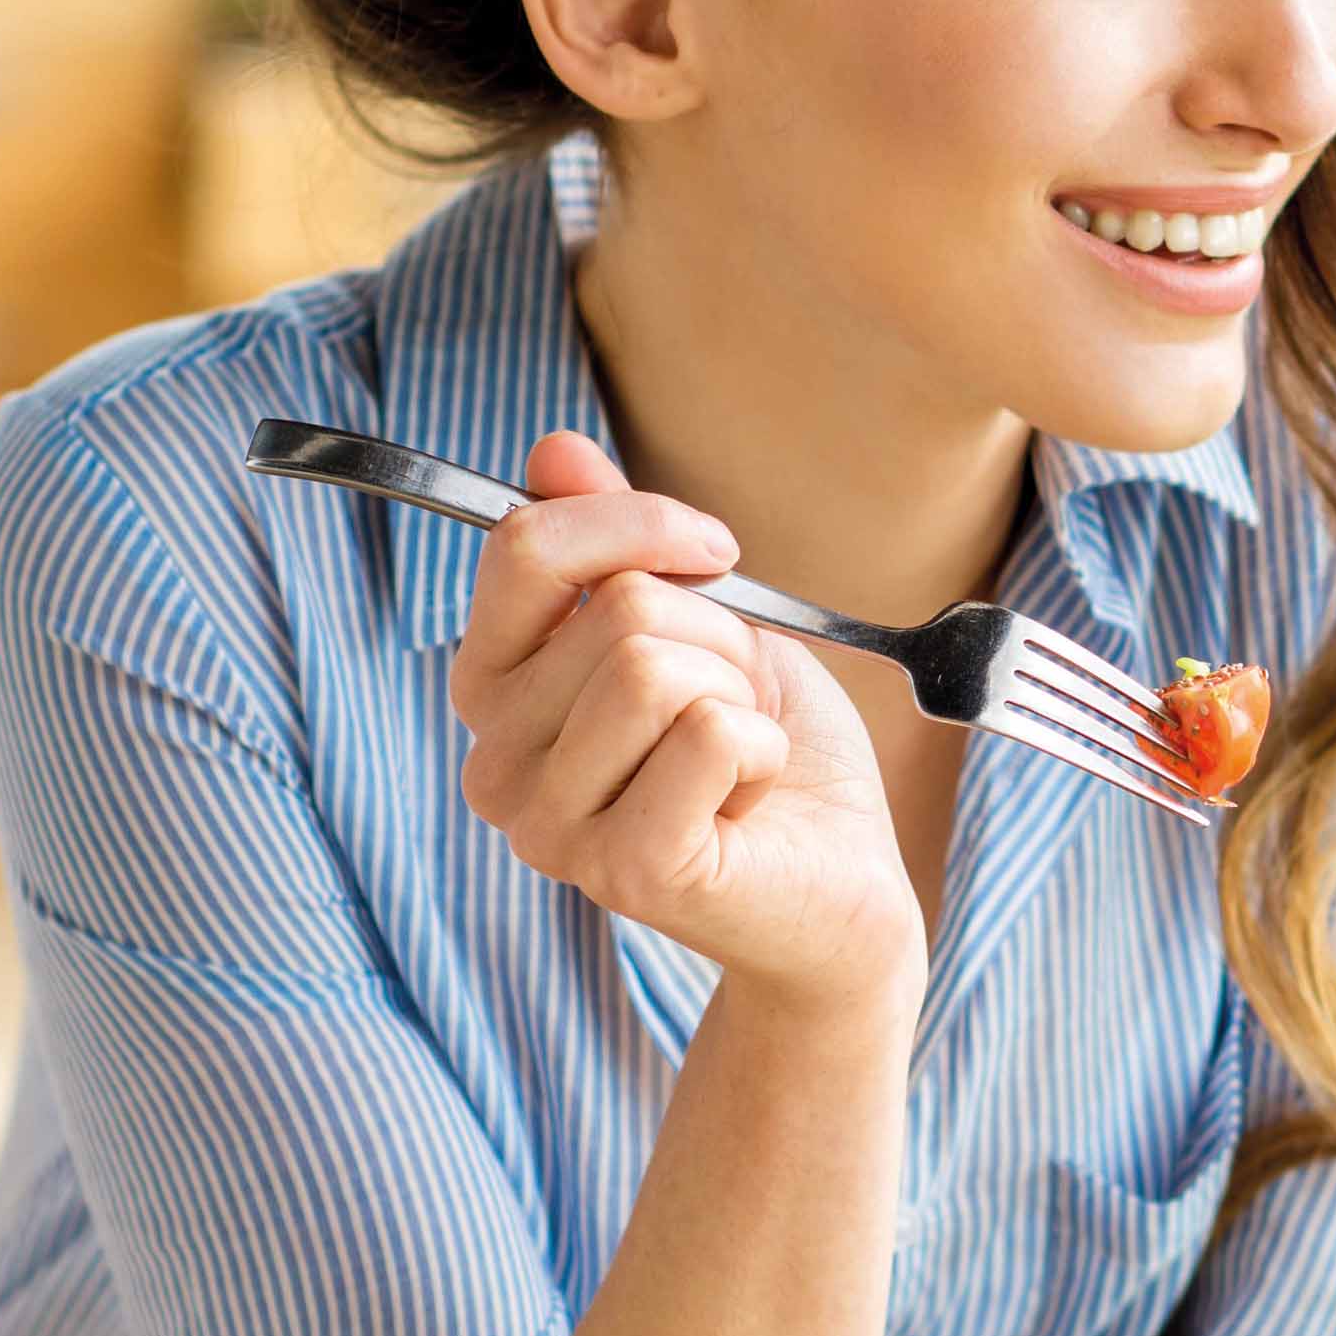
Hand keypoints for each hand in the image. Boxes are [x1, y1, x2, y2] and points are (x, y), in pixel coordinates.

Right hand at [447, 431, 920, 1015]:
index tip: (717, 553)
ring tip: (740, 753)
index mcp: (494, 691)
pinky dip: (762, 748)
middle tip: (735, 705)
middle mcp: (494, 764)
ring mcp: (549, 826)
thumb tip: (553, 449)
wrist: (841, 887)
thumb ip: (616, 544)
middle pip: (617, 608)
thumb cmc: (767, 754)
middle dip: (718, 637)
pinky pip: (708, 734)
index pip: (525, 547)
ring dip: (738, 693)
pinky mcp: (624, 868)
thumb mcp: (700, 622)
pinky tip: (751, 799)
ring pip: (652, 666)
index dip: (637, 523)